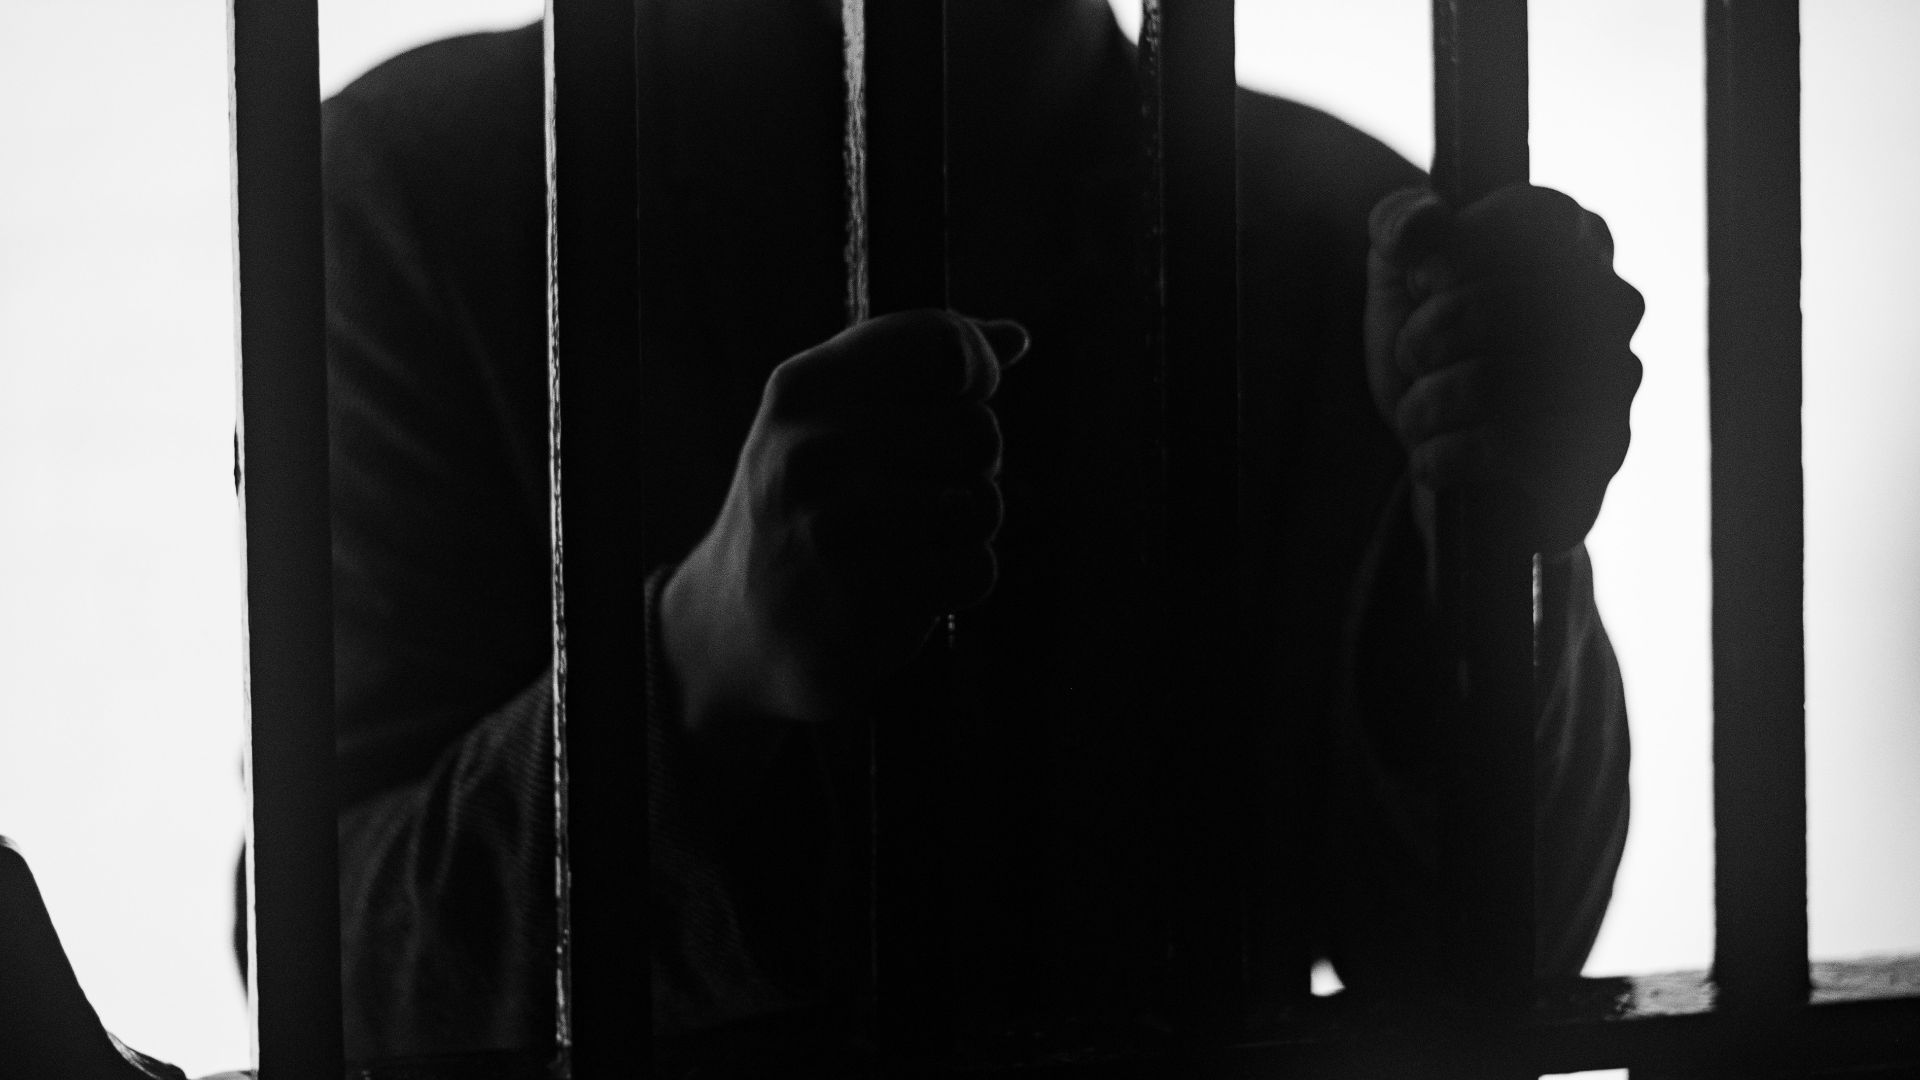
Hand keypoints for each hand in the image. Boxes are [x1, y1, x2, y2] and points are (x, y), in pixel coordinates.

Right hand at [662, 310, 1027, 733]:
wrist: (738, 624)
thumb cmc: (804, 505)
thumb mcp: (824, 416)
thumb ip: (912, 367)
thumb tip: (1015, 337)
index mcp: (804, 389)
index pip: (941, 344)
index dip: (977, 369)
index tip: (966, 394)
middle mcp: (815, 452)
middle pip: (979, 429)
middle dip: (971, 463)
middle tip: (922, 486)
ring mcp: (837, 529)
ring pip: (984, 502)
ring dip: (968, 527)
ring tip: (914, 537)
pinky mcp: (868, 601)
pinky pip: (977, 569)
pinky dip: (959, 580)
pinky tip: (911, 582)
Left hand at [1363, 185, 1643, 555]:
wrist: (1449, 457)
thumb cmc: (1434, 352)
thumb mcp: (1398, 277)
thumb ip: (1399, 224)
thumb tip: (1426, 222)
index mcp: (1575, 239)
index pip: (1523, 218)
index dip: (1448, 257)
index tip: (1421, 282)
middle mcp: (1612, 303)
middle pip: (1495, 305)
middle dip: (1423, 338)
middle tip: (1412, 358)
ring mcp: (1615, 381)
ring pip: (1493, 381)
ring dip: (1426, 403)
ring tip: (1416, 414)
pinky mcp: (1599, 454)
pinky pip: (1503, 446)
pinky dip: (1441, 455)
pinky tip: (1432, 457)